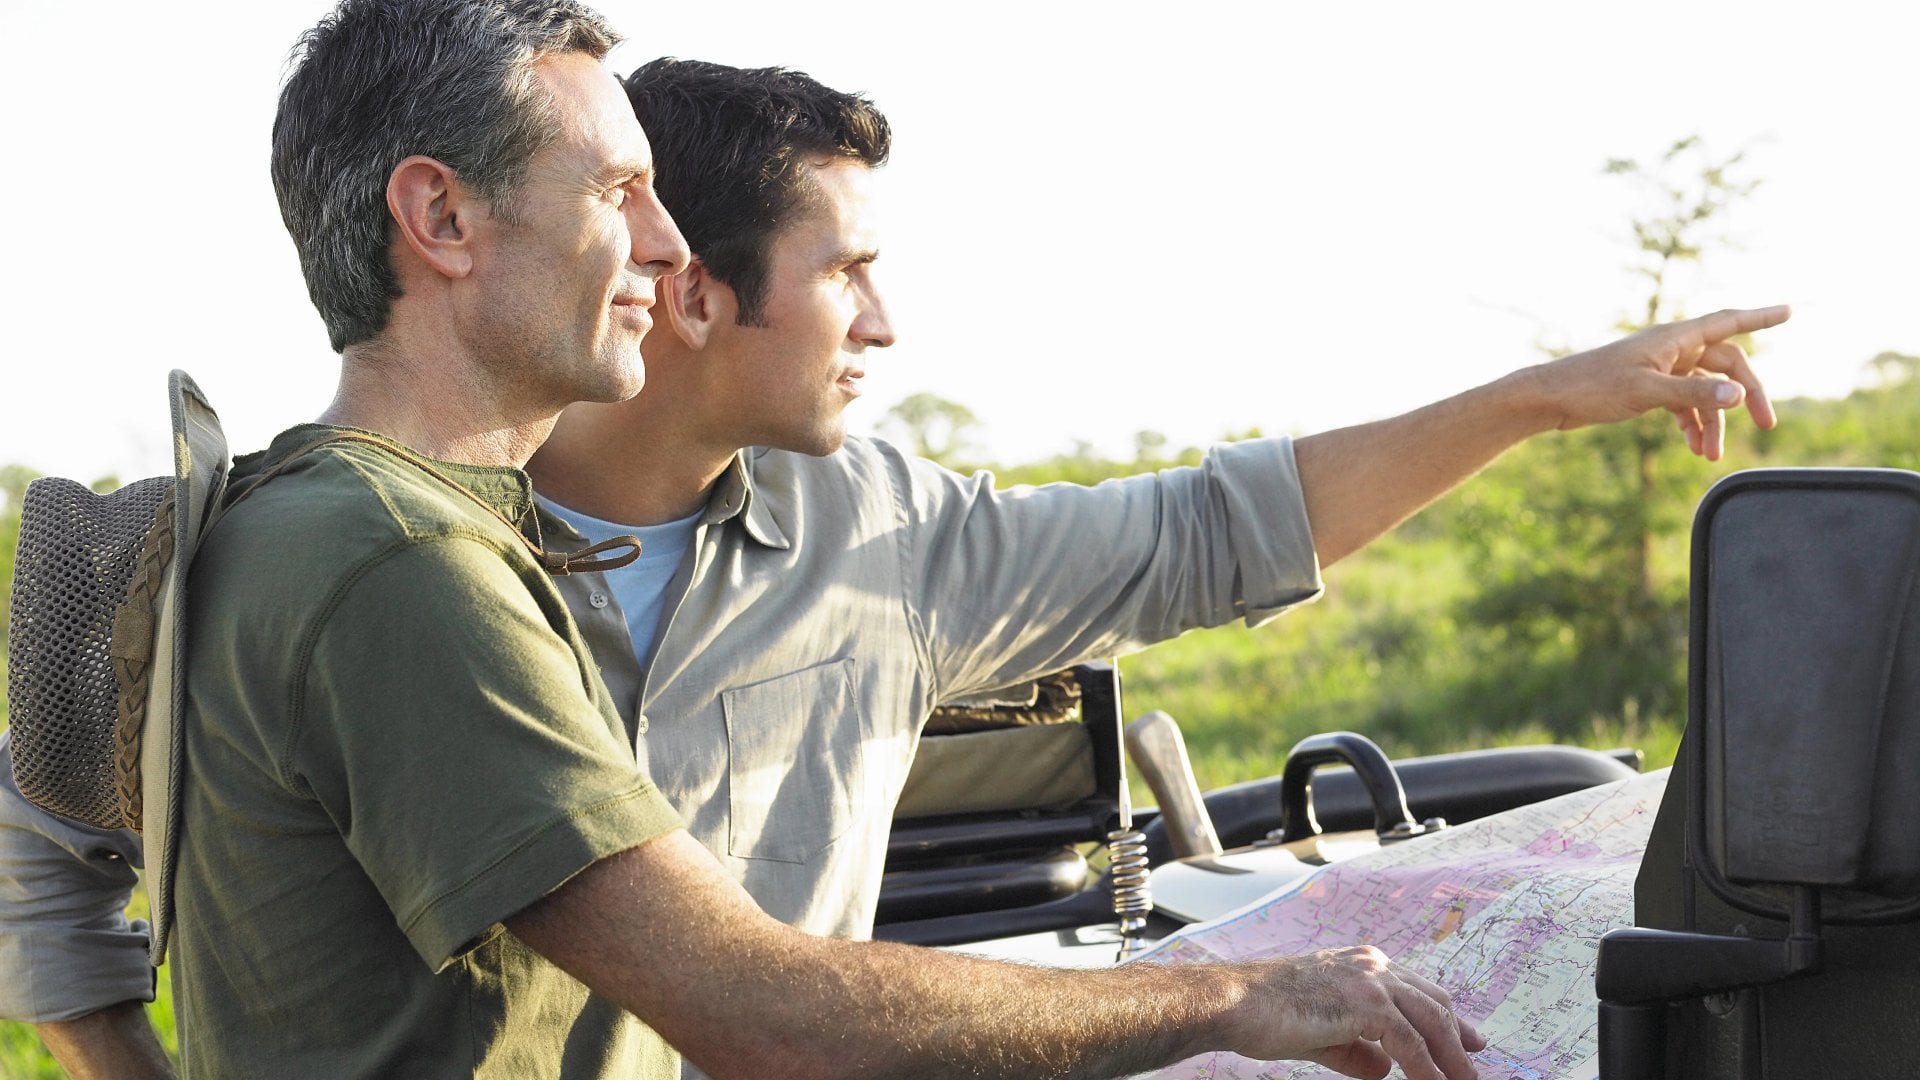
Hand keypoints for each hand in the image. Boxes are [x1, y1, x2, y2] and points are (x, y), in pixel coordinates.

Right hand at [1238, 946, 1484, 1079]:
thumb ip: (1359, 1049)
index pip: (1418, 990)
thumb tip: (1386, 1068)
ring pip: (1430, 1020)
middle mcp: (1373, 964)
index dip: (1447, 1018)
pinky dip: (1427, 1069)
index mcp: (1363, 964)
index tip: (1469, 1040)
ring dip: (1451, 1058)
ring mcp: (1371, 980)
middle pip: (1433, 1002)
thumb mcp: (1323, 1034)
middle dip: (1460, 1036)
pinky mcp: (1366, 1003)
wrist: (1237, 1003)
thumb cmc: (1267, 1015)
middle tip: (1476, 1064)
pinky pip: (1411, 1042)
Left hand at [1535, 304, 1789, 460]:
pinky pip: (1683, 403)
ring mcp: (1660, 367)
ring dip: (1713, 421)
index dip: (1760, 317)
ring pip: (1704, 390)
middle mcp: (1671, 348)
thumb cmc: (1593, 386)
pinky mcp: (1648, 387)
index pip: (1728, 322)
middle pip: (1725, 365)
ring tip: (1712, 454)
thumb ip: (1694, 394)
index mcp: (1674, 338)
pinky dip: (1692, 424)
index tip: (1789, 310)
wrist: (1551, 399)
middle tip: (1766, 424)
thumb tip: (1739, 396)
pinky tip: (1695, 447)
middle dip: (1746, 394)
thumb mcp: (1648, 392)